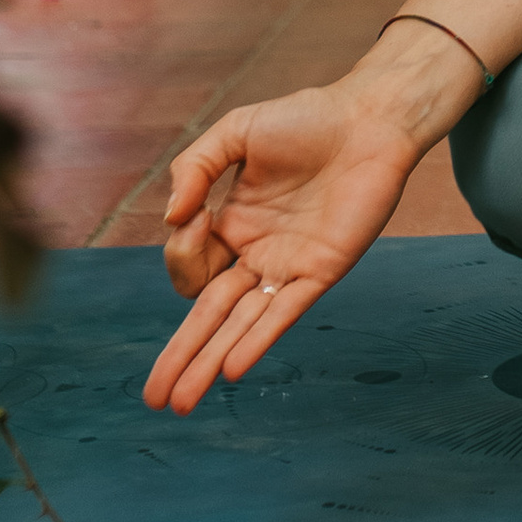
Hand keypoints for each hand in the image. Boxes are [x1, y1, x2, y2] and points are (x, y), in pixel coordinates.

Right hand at [143, 82, 420, 414]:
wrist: (370, 118)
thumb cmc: (306, 119)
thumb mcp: (236, 132)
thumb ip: (193, 167)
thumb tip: (171, 218)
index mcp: (232, 225)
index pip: (190, 266)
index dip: (181, 254)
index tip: (195, 216)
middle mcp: (256, 253)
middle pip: (208, 315)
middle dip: (179, 356)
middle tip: (152, 397)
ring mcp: (287, 265)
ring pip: (239, 326)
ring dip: (208, 364)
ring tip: (178, 403)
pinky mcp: (321, 270)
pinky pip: (283, 314)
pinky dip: (257, 341)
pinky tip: (232, 370)